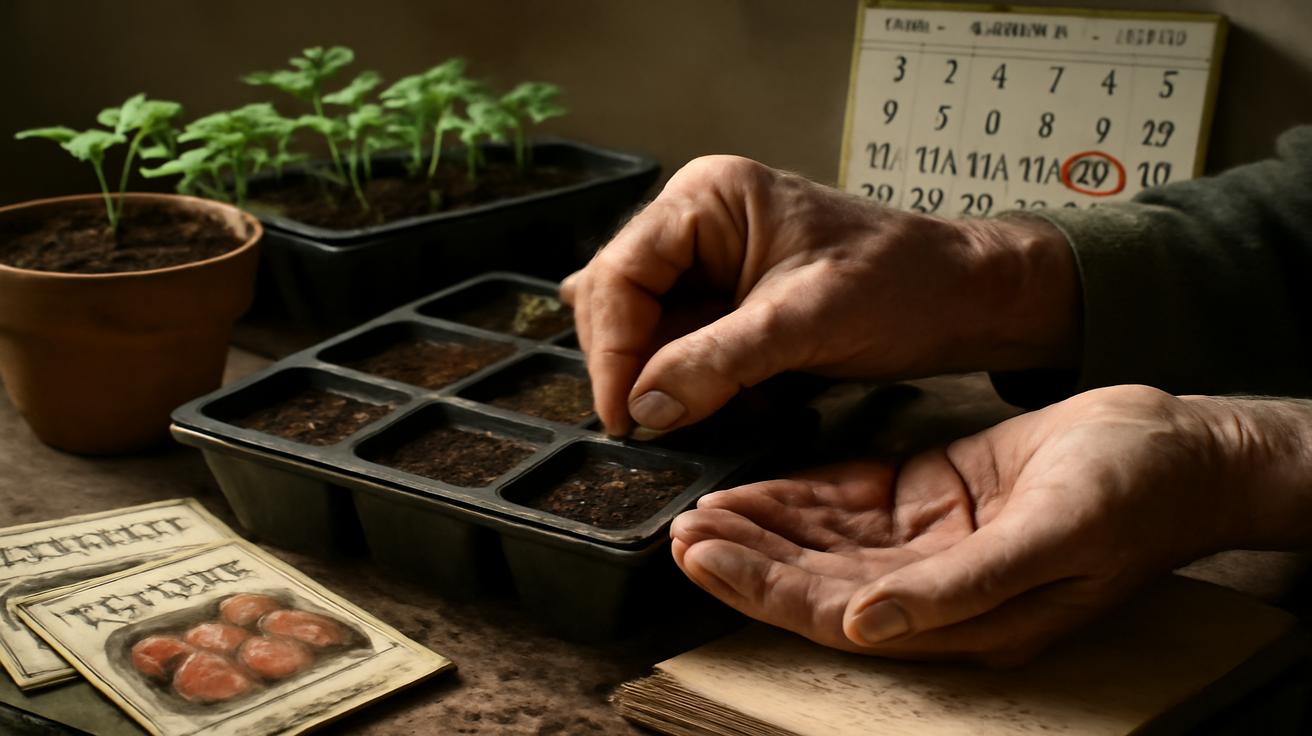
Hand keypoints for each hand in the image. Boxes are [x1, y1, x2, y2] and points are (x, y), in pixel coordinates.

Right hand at [561, 155, 1079, 435]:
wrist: (966, 299)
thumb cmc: (901, 287)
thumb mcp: (804, 323)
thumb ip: (717, 362)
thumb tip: (643, 408)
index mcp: (708, 198)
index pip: (622, 273)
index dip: (612, 348)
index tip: (623, 416)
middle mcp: (698, 221)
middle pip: (621, 299)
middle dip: (631, 365)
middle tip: (641, 428)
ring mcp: (711, 262)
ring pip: (648, 329)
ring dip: (660, 378)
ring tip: (682, 417)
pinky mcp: (730, 302)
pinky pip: (682, 346)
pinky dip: (689, 382)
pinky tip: (709, 405)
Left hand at [671, 385, 1311, 664]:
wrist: (1184, 449)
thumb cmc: (1134, 497)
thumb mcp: (1053, 539)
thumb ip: (957, 589)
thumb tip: (865, 625)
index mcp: (960, 616)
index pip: (832, 611)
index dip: (761, 585)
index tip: (699, 552)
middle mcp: (933, 586)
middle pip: (815, 578)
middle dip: (746, 554)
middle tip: (679, 524)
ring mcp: (931, 541)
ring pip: (825, 540)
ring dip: (766, 523)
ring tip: (704, 502)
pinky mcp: (934, 497)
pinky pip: (853, 501)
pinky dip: (805, 492)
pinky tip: (762, 481)